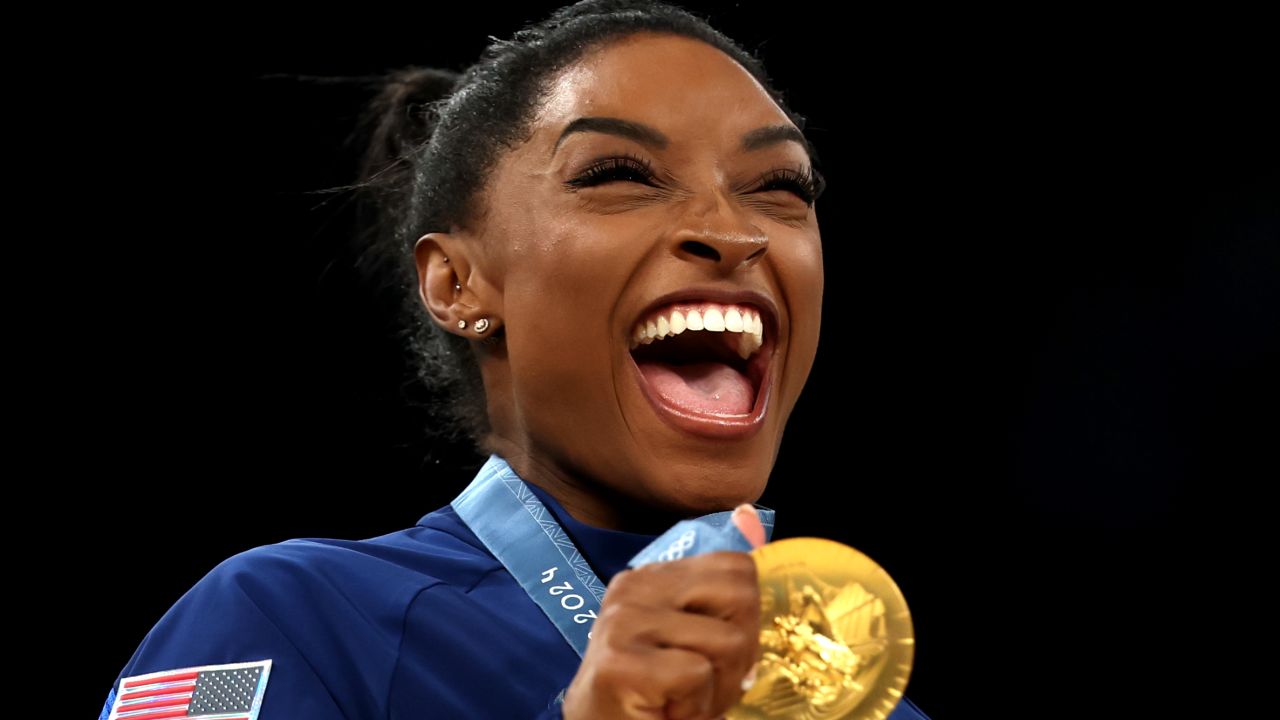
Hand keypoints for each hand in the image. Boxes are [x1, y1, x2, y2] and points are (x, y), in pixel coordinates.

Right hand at [561, 505, 765, 719]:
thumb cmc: (654, 696)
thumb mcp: (692, 636)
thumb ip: (720, 591)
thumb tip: (750, 515)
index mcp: (652, 577)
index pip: (736, 567)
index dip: (745, 618)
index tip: (718, 656)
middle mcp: (633, 588)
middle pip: (741, 596)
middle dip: (741, 650)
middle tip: (706, 682)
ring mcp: (622, 622)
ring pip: (728, 641)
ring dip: (718, 688)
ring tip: (683, 699)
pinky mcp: (620, 662)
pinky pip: (697, 673)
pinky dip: (694, 705)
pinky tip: (666, 710)